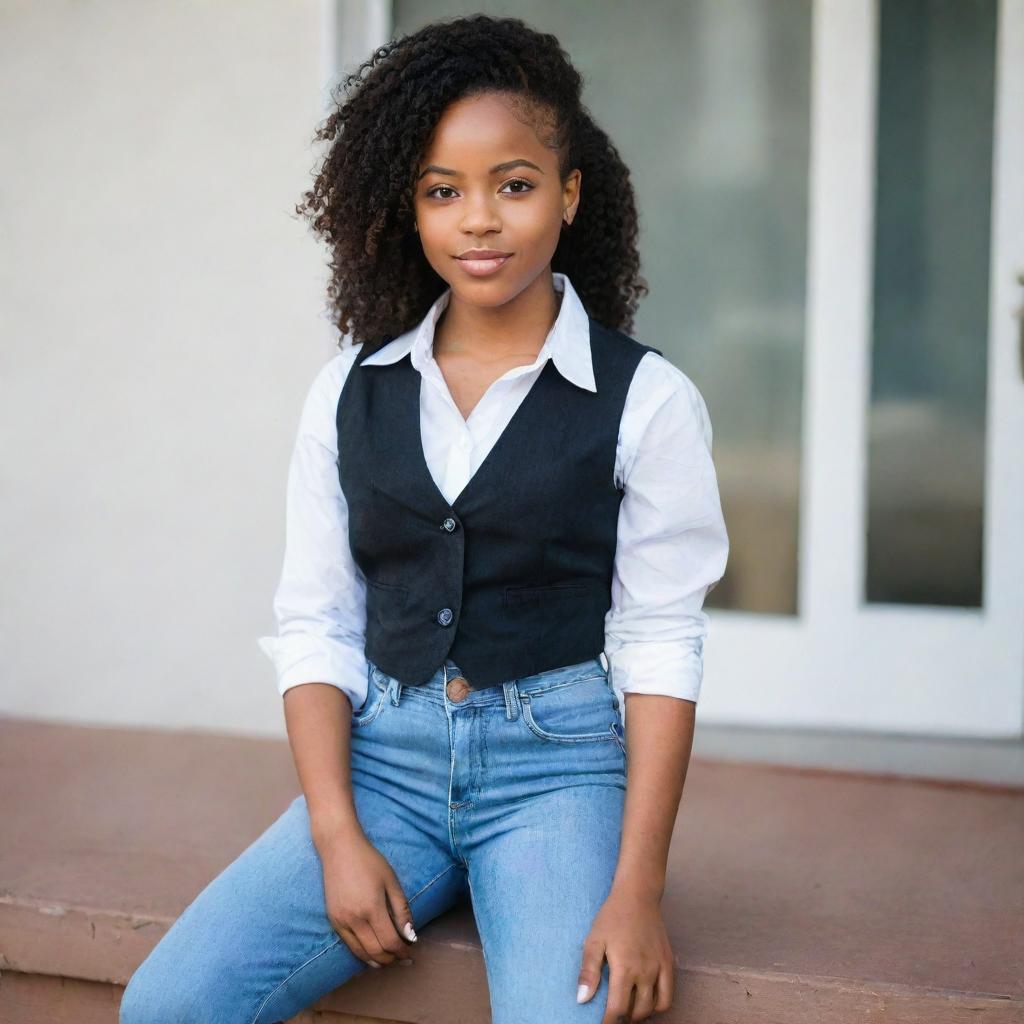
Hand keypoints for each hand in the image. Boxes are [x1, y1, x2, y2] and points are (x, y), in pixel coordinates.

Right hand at [316, 827, 417, 968]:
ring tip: (390, 959)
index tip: (411, 951)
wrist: (339, 848)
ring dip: (377, 960)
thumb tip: (410, 936)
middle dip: (392, 959)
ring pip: (360, 953)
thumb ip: (402, 910)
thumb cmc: (369, 861)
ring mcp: (340, 921)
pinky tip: (372, 952)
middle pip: (376, 952)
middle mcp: (354, 919)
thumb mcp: (391, 881)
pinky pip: (348, 945)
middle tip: (403, 958)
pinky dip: (362, 953)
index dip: (402, 951)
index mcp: (372, 908)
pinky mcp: (333, 920)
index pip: (390, 942)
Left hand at [576, 883, 673, 1021]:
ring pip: (653, 1007)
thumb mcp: (593, 940)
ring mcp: (660, 968)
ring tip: (627, 1010)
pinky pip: (668, 996)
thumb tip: (582, 1000)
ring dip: (640, 1014)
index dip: (608, 1022)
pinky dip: (658, 1005)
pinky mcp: (669, 963)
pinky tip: (646, 1001)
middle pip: (636, 1012)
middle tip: (613, 1014)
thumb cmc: (612, 917)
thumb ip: (588, 971)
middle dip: (623, 1019)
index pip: (617, 1009)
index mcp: (625, 968)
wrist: (637, 895)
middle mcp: (645, 972)